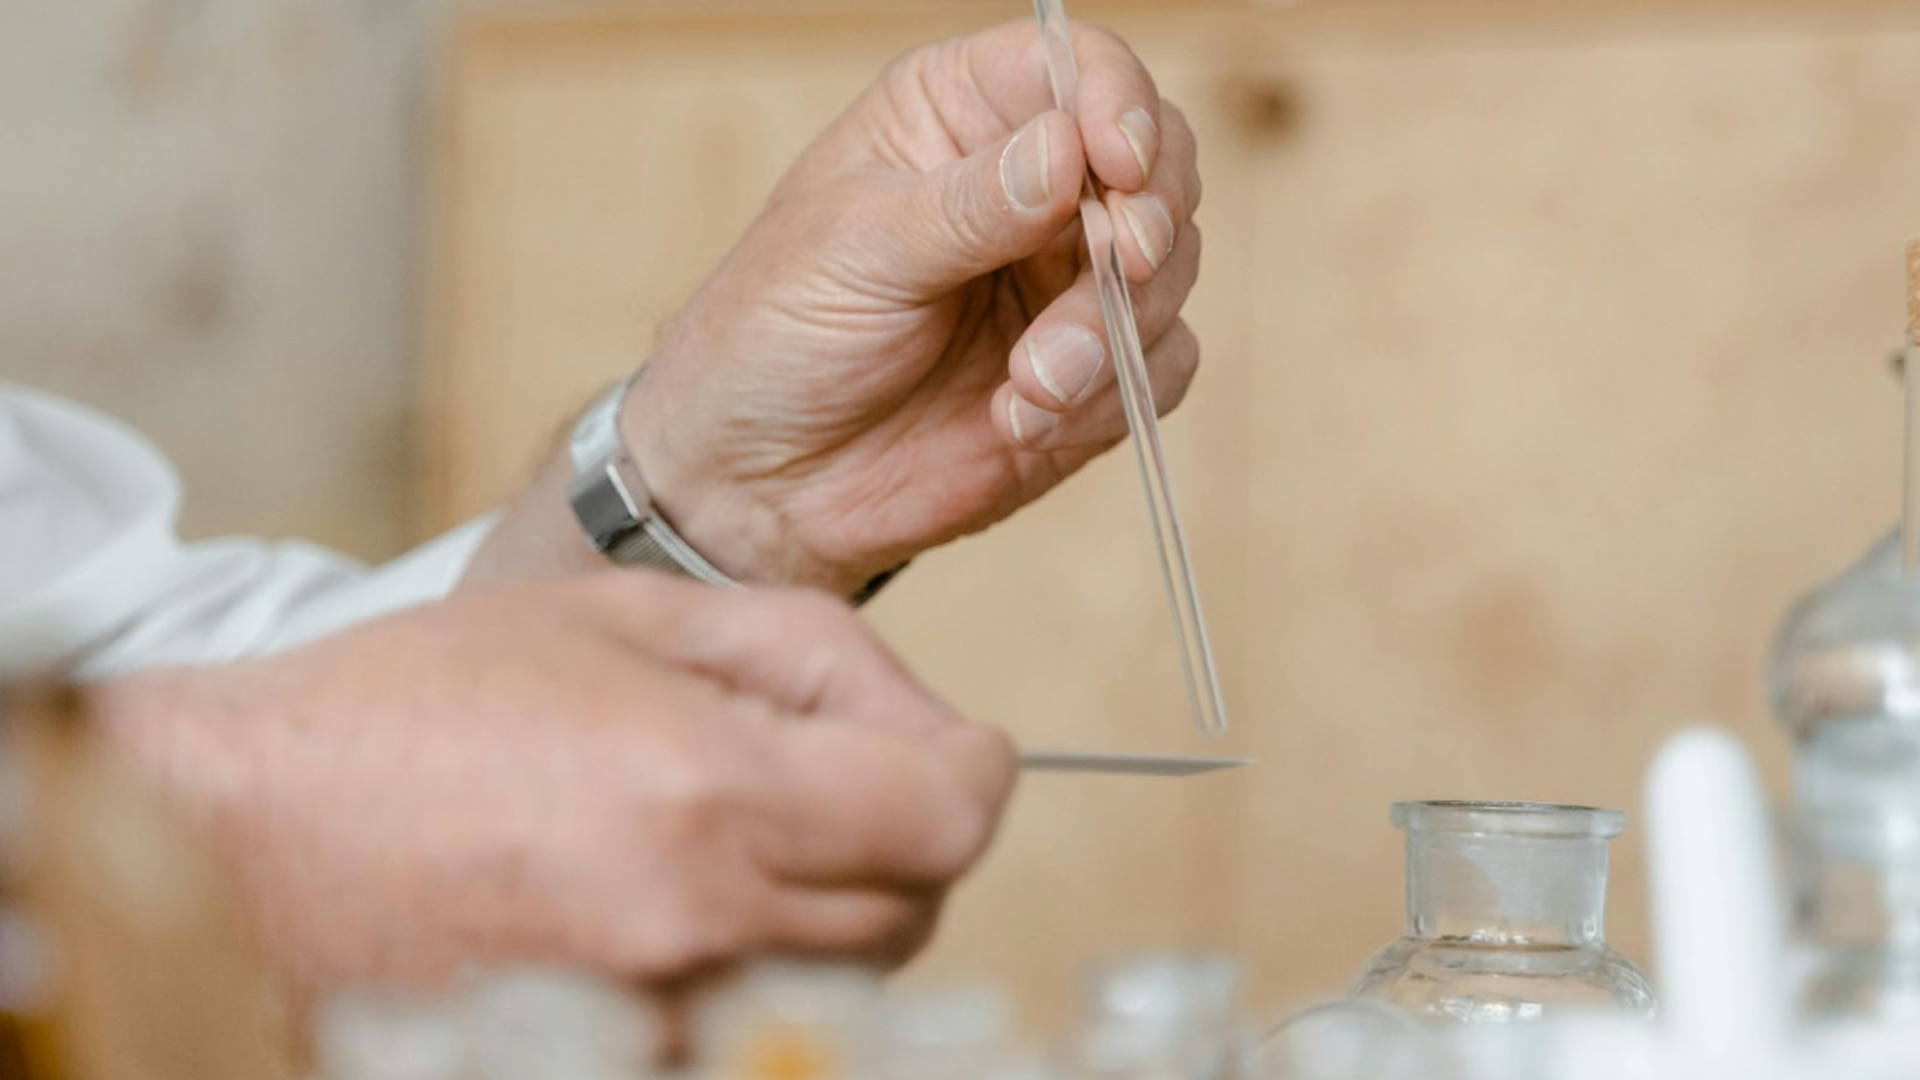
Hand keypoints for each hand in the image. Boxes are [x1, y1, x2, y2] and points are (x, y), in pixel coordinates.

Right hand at [89, 572, 1016, 994]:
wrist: (244, 823)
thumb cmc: (423, 702)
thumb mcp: (632, 617)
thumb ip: (813, 659)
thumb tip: (928, 725)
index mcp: (709, 795)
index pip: (948, 821)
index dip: (973, 774)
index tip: (959, 752)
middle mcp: (694, 928)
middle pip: (912, 907)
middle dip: (903, 831)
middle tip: (835, 773)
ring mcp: (651, 1020)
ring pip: (844, 980)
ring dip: (831, 902)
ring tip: (732, 830)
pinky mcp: (610, 1062)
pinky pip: (750, 1027)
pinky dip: (756, 967)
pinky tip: (682, 903)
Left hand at [626, 19, 1202, 594]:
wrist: (761, 480)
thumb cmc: (778, 335)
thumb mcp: (857, 252)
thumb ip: (967, 206)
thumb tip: (1067, 149)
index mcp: (959, 116)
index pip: (1078, 68)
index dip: (1117, 105)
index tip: (1117, 166)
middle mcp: (1031, 188)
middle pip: (1158, 163)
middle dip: (1147, 221)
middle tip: (1116, 268)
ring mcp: (1065, 282)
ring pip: (1169, 273)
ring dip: (1114, 331)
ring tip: (1033, 385)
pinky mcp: (1090, 373)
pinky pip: (1163, 366)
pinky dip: (1114, 397)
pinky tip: (1026, 421)